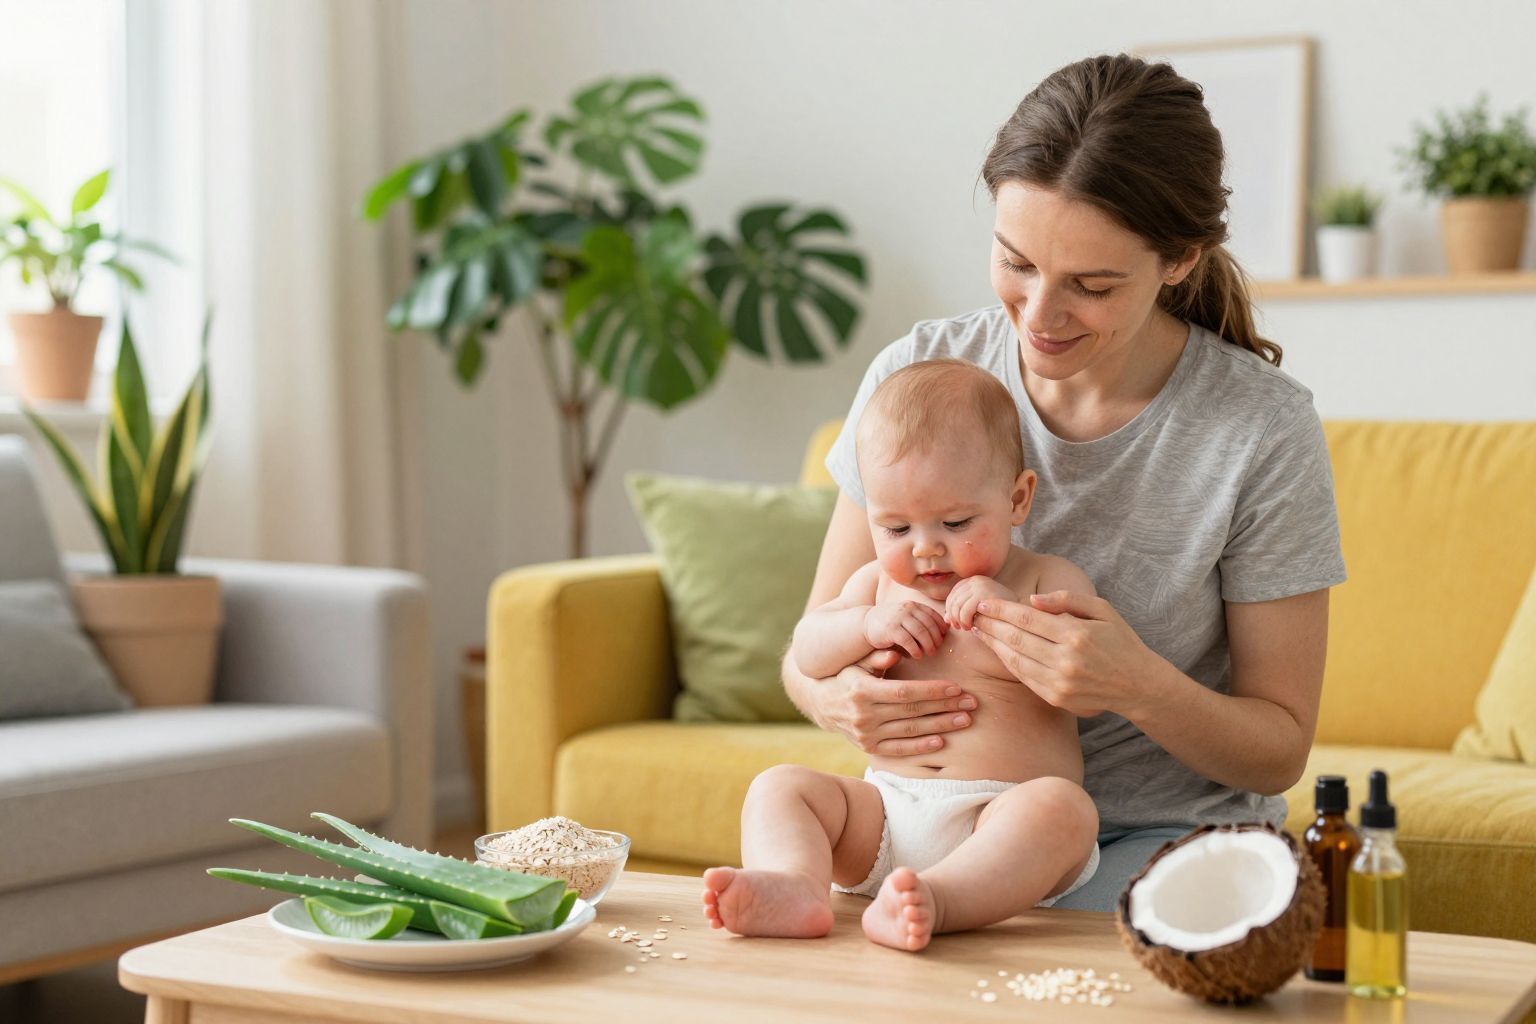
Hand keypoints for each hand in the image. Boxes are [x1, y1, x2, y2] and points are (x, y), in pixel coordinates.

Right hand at [812, 650, 977, 755]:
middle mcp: (863, 715)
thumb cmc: (847, 676)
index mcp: (862, 691)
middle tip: (971, 702)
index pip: (904, 692)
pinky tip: (941, 741)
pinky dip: (921, 747)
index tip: (956, 687)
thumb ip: (876, 656)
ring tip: (965, 719)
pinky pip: (899, 750)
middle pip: (912, 711)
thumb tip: (896, 650)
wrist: (822, 704)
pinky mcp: (869, 748)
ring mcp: (866, 735)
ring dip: (941, 726)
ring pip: (910, 731)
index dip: (932, 690)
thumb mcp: (856, 663)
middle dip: (945, 706)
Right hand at [863, 601, 947, 658]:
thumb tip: (945, 630)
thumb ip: (922, 621)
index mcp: (913, 605)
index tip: (944, 636)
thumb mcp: (907, 618)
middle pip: (929, 624)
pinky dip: (915, 649)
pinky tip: (917, 656)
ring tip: (930, 653)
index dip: (940, 626)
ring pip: (921, 632)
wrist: (866, 623)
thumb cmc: (892, 623)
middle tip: (937, 647)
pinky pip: (908, 640)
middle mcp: (907, 609)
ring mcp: (898, 618)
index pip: (932, 614)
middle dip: (936, 637)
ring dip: (928, 644)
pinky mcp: (891, 629)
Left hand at [944, 575, 1015, 630]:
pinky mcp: (983, 593)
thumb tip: (945, 619)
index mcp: (973, 580)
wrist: (1022, 613)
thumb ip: (961, 612)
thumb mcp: (978, 610)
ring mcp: (980, 584)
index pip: (952, 596)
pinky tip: (971, 627)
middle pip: (953, 600)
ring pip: (957, 606)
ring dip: (959, 620)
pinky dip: (964, 621)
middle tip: (958, 628)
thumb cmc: (1001, 613)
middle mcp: (976, 580)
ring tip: (966, 628)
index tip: (954, 623)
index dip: (950, 611)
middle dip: (953, 617)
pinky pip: (965, 610)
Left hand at [970, 590, 1157, 718]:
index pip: (1027, 619)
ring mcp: (1060, 682)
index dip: (1001, 610)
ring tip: (980, 631)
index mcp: (1076, 634)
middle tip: (973, 614)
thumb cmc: (1120, 641)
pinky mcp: (1057, 697)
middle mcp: (1066, 660)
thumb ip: (1067, 599)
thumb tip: (1031, 600)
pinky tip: (999, 650)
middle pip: (1016, 639)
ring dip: (994, 645)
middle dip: (991, 625)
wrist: (1138, 684)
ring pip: (1015, 660)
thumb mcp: (1102, 610)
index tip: (984, 603)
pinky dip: (1008, 662)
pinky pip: (1024, 677)